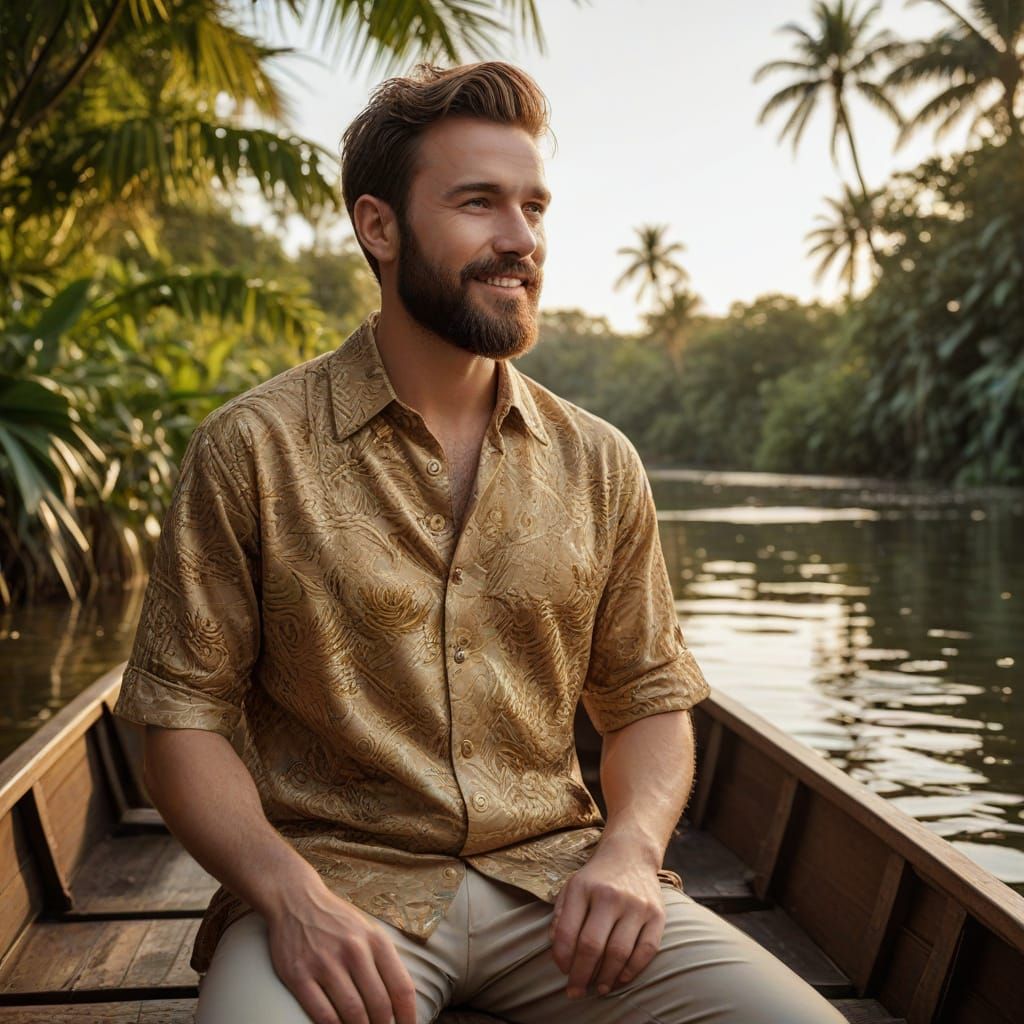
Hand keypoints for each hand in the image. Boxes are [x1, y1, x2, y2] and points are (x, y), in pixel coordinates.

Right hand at [263, 882, 417, 1023]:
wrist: (296, 899)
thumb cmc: (336, 920)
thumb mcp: (368, 931)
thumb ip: (383, 961)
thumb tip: (399, 1001)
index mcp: (376, 940)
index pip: (401, 987)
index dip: (408, 1016)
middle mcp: (354, 950)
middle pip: (379, 1005)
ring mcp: (325, 963)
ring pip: (353, 1013)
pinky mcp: (299, 975)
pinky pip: (322, 1013)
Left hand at [548, 846, 665, 999]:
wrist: (631, 854)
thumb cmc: (596, 878)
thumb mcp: (572, 887)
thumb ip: (561, 916)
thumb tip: (558, 952)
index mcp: (583, 888)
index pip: (566, 932)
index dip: (562, 958)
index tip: (563, 971)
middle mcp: (610, 895)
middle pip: (592, 946)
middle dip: (581, 975)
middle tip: (576, 992)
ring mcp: (636, 905)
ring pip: (619, 953)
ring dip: (606, 978)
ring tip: (599, 988)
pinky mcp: (657, 914)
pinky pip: (646, 951)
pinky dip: (632, 970)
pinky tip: (620, 978)